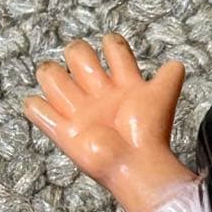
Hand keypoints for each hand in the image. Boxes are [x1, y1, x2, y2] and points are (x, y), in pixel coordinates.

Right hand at [24, 35, 191, 211]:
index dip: (113, 47)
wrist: (137, 164)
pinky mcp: (63, 132)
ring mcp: (79, 112)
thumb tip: (176, 65)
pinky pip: (36, 109)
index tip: (118, 57)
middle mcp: (99, 95)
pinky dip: (38, 107)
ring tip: (76, 98)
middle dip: (79, 56)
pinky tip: (57, 114)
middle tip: (93, 78)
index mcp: (122, 85)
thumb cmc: (150, 133)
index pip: (112, 49)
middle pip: (75, 53)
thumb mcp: (162, 98)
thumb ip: (169, 78)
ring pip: (50, 74)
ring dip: (57, 78)